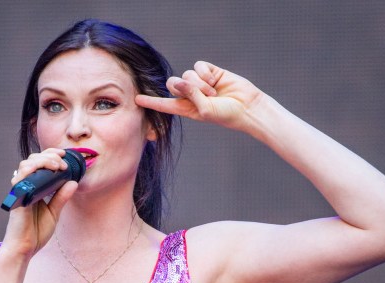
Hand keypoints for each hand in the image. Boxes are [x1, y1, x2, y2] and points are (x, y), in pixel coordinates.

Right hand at [2, 148, 77, 256]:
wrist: (25, 248)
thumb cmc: (36, 233)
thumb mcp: (54, 212)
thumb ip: (61, 197)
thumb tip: (73, 182)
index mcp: (34, 188)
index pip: (39, 164)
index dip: (51, 155)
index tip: (64, 155)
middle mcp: (25, 186)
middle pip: (33, 160)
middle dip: (49, 155)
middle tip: (63, 161)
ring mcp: (20, 190)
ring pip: (26, 164)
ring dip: (43, 160)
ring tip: (57, 165)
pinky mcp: (16, 196)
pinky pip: (20, 177)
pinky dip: (31, 169)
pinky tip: (42, 169)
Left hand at [135, 61, 264, 132]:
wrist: (248, 107)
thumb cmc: (226, 114)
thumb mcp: (205, 110)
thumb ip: (190, 95)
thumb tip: (179, 80)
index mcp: (186, 108)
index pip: (165, 104)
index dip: (151, 101)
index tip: (137, 99)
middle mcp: (191, 94)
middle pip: (172, 84)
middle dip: (182, 86)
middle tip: (202, 95)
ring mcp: (200, 82)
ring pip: (187, 74)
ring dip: (200, 83)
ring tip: (213, 93)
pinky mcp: (210, 72)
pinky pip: (198, 66)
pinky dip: (206, 73)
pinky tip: (215, 81)